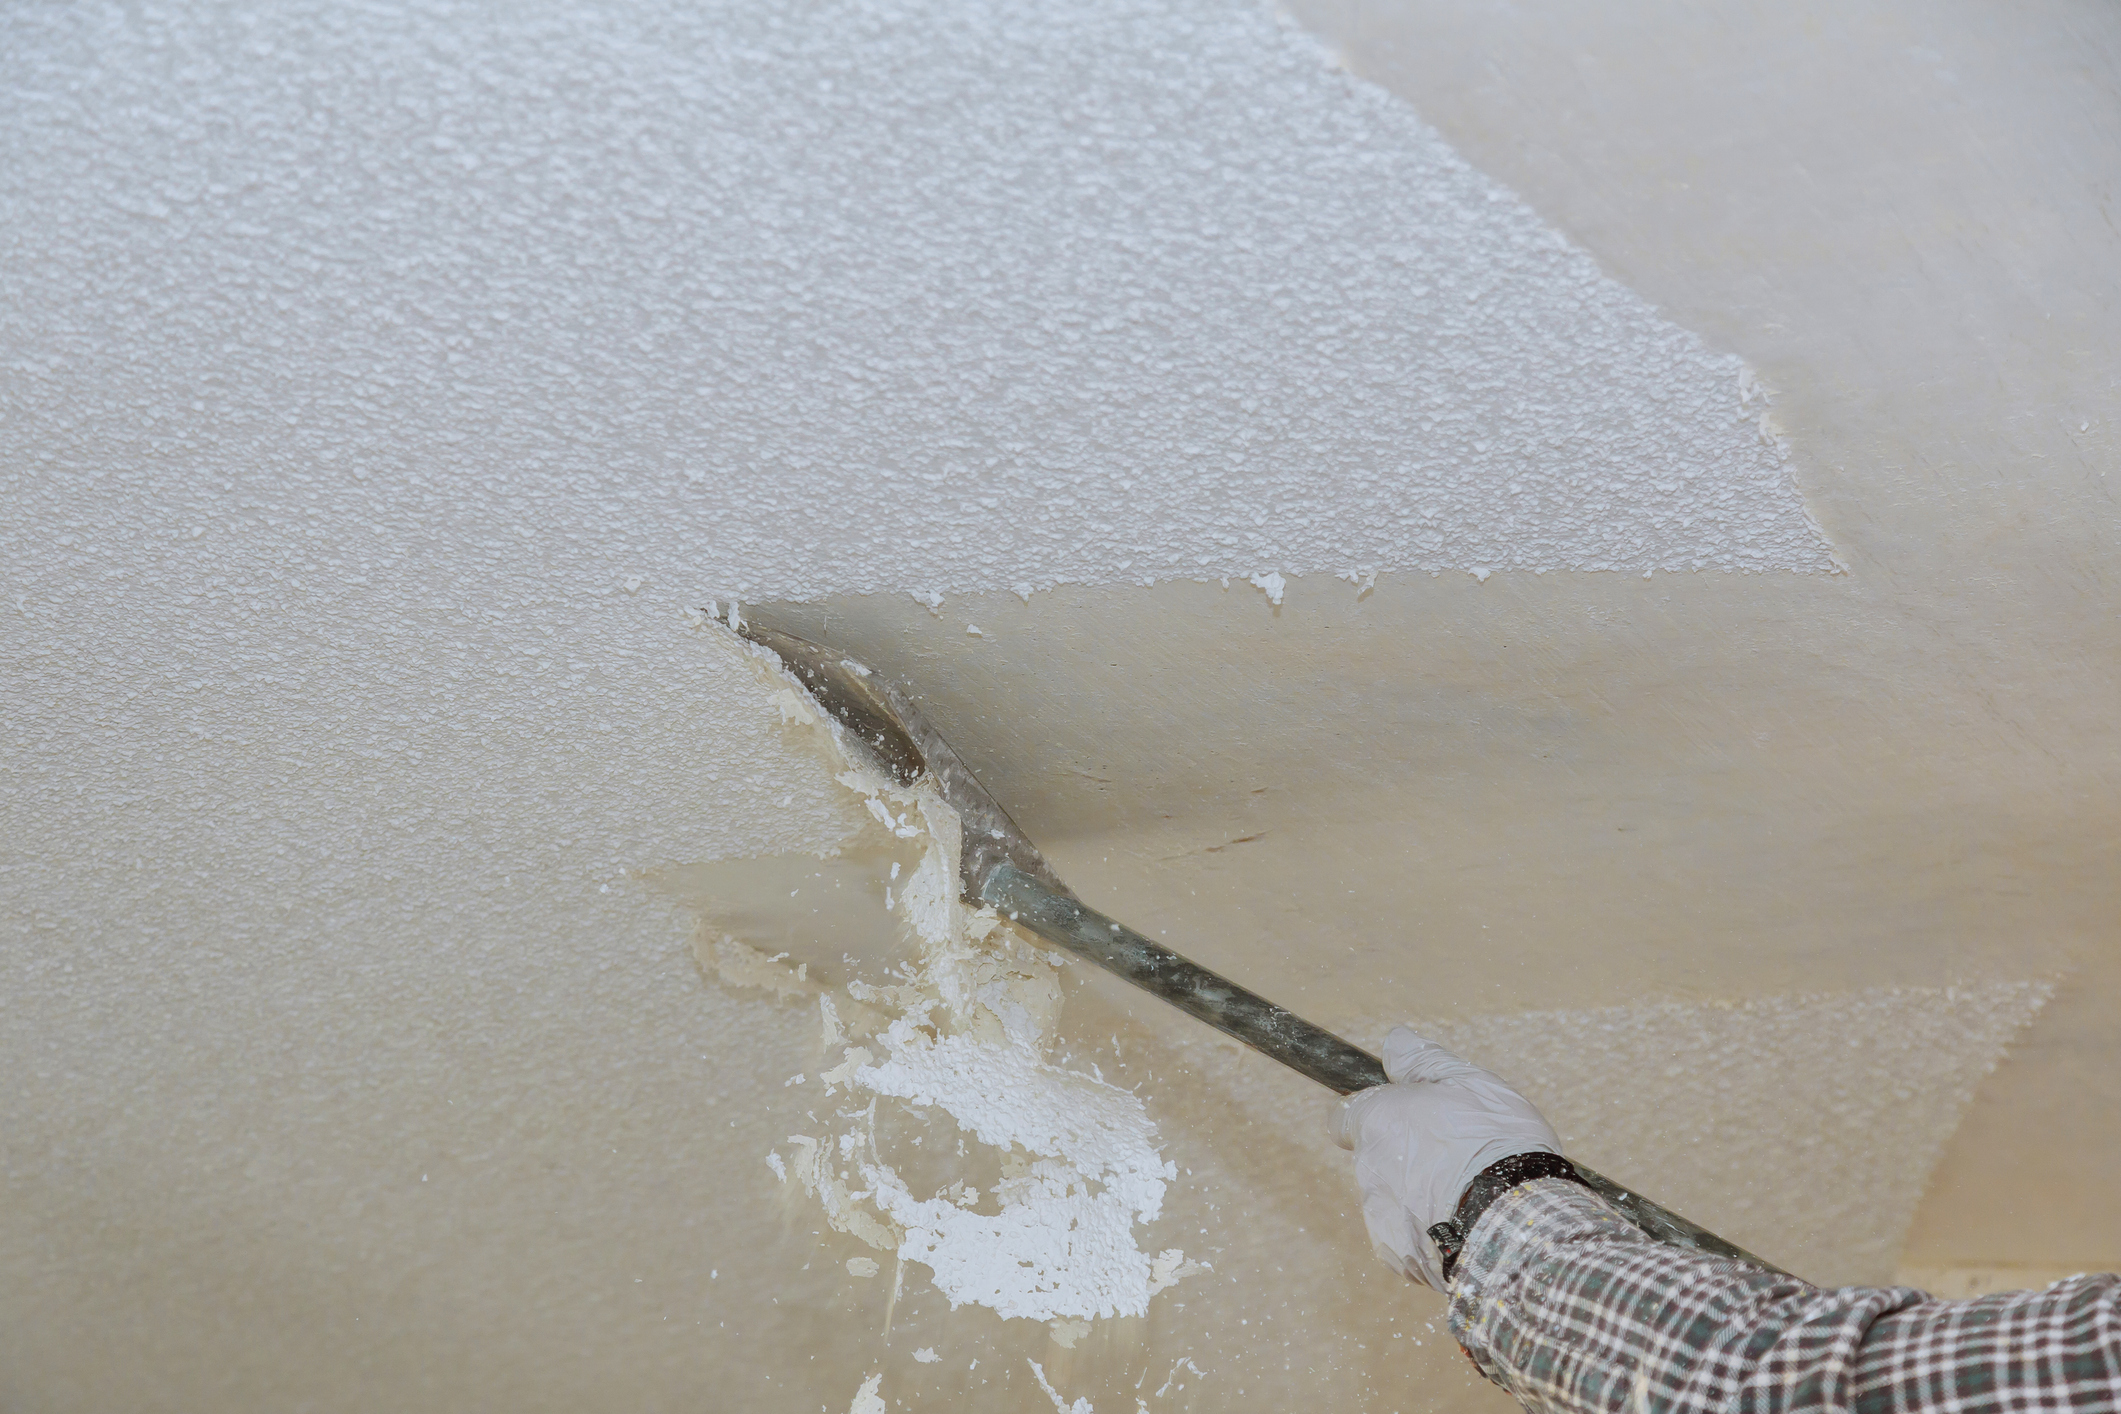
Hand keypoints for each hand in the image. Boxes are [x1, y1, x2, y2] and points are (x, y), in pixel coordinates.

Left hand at [1331, 1026, 1560, 1289]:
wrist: (1516, 1221)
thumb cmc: (1495, 1142)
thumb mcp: (1469, 1083)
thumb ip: (1424, 1062)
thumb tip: (1394, 1041)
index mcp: (1377, 1121)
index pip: (1344, 1117)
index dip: (1373, 1117)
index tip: (1406, 1122)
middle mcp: (1367, 1168)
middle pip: (1375, 1159)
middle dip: (1406, 1158)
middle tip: (1456, 1158)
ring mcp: (1379, 1216)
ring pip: (1391, 1200)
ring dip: (1418, 1196)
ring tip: (1469, 1195)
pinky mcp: (1397, 1256)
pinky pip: (1408, 1238)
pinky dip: (1429, 1233)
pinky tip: (1466, 1224)